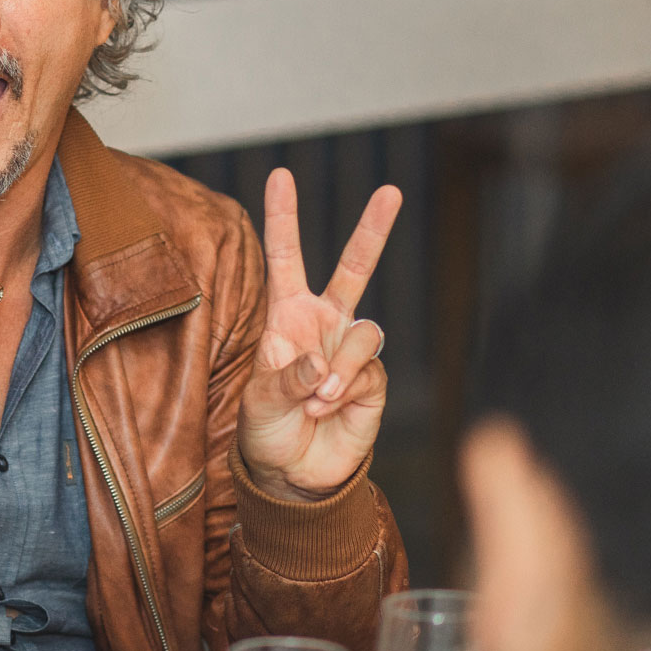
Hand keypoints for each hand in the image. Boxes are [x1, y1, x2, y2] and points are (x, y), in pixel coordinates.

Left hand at [238, 168, 401, 500]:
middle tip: (391, 191)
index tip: (281, 175)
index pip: (286, 258)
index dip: (283, 217)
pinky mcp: (373, 379)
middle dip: (373, 230)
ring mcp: (351, 350)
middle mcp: (324, 325)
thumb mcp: (259, 401)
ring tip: (315, 399)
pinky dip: (344, 387)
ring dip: (338, 366)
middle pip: (354, 268)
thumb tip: (320, 363)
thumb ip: (286, 376)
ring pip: (365, 329)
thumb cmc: (267, 431)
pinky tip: (328, 407)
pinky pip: (368, 368)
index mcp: (287, 316)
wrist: (294, 475)